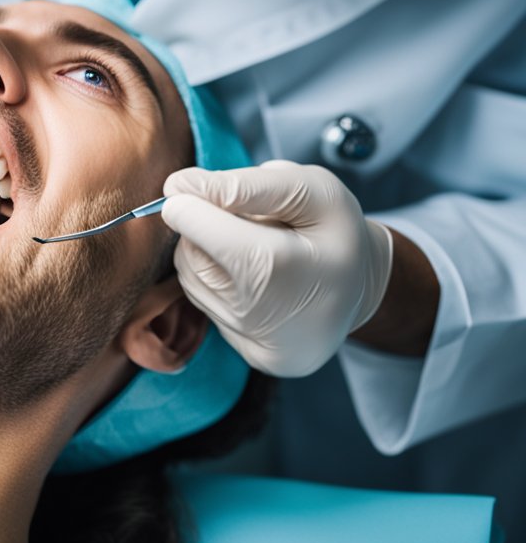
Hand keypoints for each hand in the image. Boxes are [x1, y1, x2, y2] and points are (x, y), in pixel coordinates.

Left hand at [160, 160, 393, 377]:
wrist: (365, 289)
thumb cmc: (338, 232)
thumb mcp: (313, 190)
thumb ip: (243, 184)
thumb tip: (178, 187)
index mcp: (279, 267)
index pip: (196, 226)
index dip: (185, 202)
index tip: (187, 187)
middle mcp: (262, 316)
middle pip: (191, 254)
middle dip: (203, 229)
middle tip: (242, 221)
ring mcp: (258, 344)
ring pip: (192, 280)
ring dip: (207, 255)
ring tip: (252, 249)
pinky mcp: (255, 358)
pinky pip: (207, 307)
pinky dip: (219, 284)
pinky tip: (254, 279)